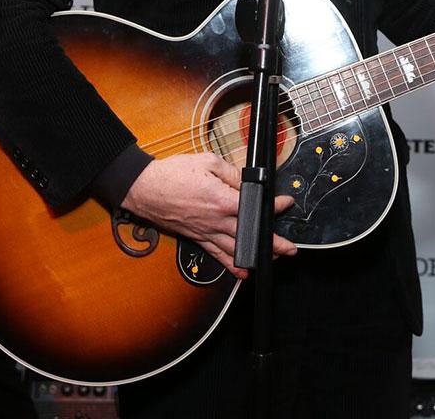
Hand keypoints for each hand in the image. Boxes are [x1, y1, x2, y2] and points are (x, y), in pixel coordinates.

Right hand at [121, 154, 296, 278]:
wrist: (144, 188)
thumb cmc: (173, 173)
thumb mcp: (207, 161)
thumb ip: (231, 172)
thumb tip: (248, 180)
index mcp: (222, 199)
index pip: (255, 207)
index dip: (274, 206)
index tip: (284, 203)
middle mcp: (216, 220)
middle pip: (250, 234)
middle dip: (273, 243)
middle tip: (289, 248)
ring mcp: (206, 232)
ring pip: (236, 248)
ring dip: (257, 256)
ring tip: (275, 260)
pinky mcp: (197, 238)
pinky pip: (217, 255)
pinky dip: (231, 265)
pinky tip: (243, 272)